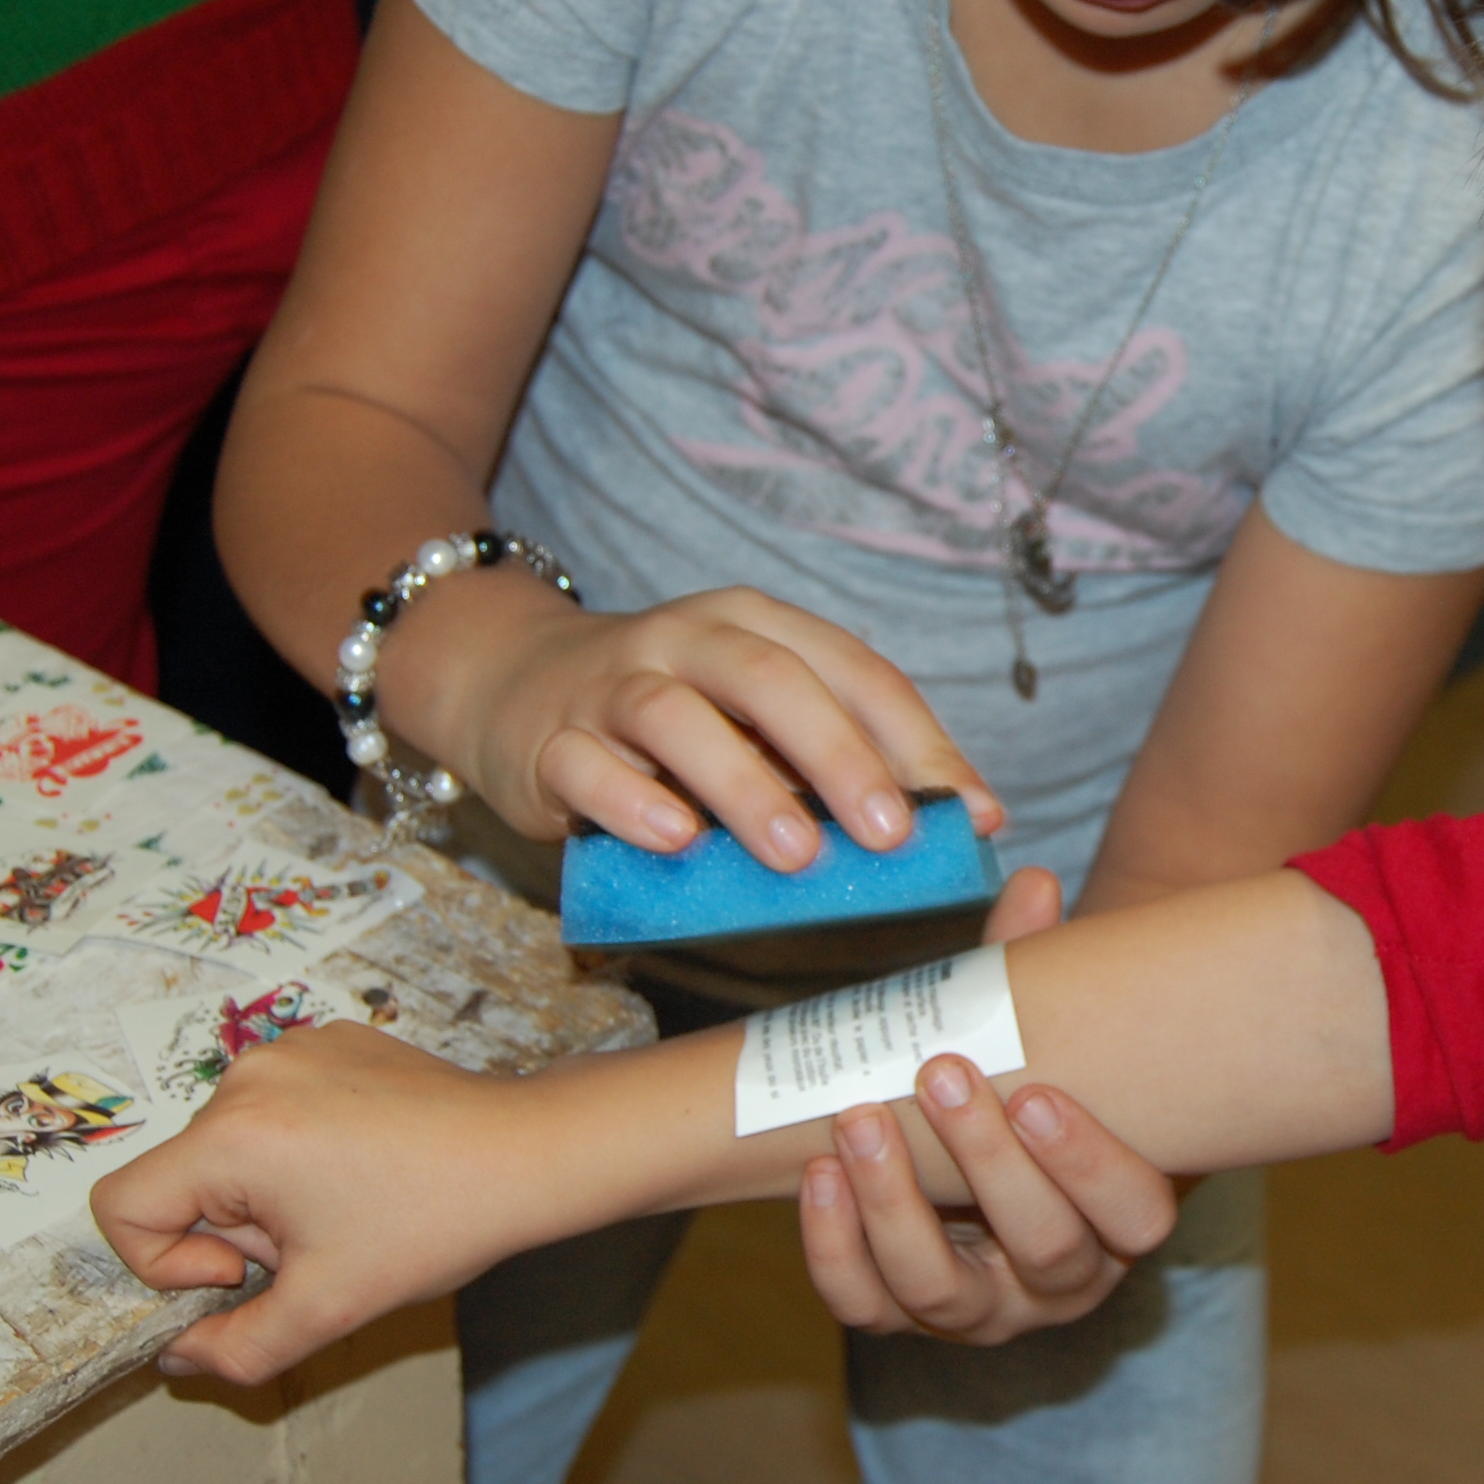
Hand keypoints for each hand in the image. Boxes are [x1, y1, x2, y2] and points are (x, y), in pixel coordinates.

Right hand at [91, 1023, 577, 1385]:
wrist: (528, 1153)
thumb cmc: (434, 1223)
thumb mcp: (324, 1309)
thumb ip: (233, 1350)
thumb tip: (176, 1356)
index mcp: (233, 1135)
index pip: (122, 1205)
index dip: (165, 1263)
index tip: (244, 1272)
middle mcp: (251, 1075)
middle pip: (184, 1178)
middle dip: (234, 1229)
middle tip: (320, 1240)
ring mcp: (293, 1048)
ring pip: (230, 1146)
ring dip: (269, 1192)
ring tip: (350, 1203)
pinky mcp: (332, 1040)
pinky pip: (276, 1108)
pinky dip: (302, 1147)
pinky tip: (368, 1166)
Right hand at [423, 583, 1002, 866]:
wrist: (513, 684)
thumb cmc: (672, 720)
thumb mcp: (757, 720)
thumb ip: (840, 758)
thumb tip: (965, 819)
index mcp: (760, 627)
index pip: (856, 671)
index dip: (918, 742)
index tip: (969, 813)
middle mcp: (690, 640)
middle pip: (773, 680)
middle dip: (840, 757)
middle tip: (889, 833)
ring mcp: (614, 685)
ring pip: (678, 718)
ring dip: (744, 785)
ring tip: (795, 855)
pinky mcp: (551, 740)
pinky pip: (588, 765)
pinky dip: (631, 801)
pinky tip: (674, 840)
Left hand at [794, 856, 1181, 1344]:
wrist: (973, 1150)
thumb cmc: (1026, 1085)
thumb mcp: (1043, 1040)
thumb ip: (1036, 971)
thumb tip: (1031, 883)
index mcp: (1121, 1219)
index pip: (1136, 1216)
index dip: (1090, 1165)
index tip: (1036, 1093)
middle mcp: (1062, 1281)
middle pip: (1043, 1248)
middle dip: (987, 1163)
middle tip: (941, 1074)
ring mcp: (981, 1312)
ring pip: (942, 1289)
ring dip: (895, 1205)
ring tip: (860, 1120)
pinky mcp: (903, 1317)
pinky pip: (865, 1305)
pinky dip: (835, 1246)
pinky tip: (819, 1173)